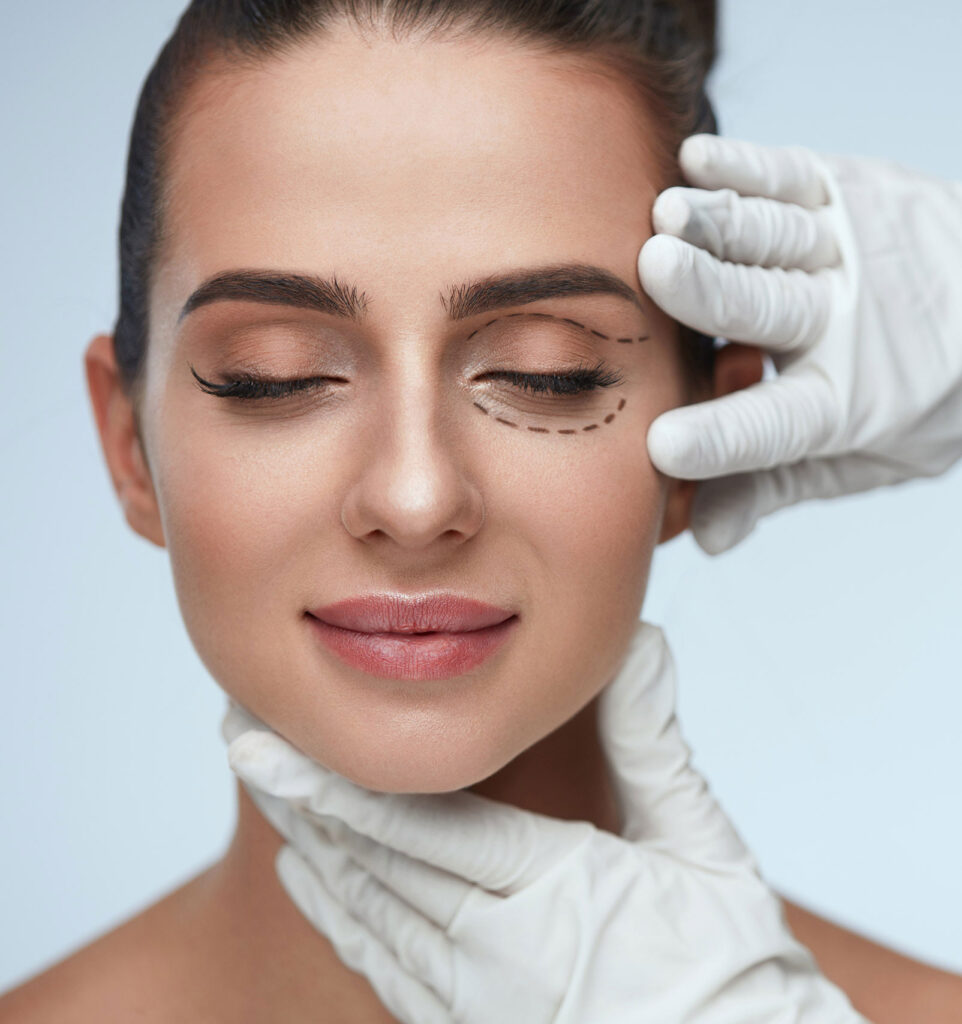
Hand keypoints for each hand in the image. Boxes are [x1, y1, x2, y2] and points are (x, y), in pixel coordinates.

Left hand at [222, 622, 865, 1022]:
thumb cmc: (732, 967)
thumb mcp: (703, 847)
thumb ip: (652, 744)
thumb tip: (638, 644)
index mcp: (551, 894)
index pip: (420, 827)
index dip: (336, 786)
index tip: (265, 747)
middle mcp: (495, 954)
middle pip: (374, 866)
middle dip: (302, 802)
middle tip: (244, 745)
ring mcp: (476, 1004)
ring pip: (368, 917)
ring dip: (310, 851)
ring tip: (265, 795)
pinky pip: (384, 969)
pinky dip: (339, 918)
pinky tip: (310, 881)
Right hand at [640, 135, 961, 553]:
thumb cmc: (914, 391)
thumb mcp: (858, 459)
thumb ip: (774, 487)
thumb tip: (707, 538)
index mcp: (844, 405)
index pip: (774, 429)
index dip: (721, 440)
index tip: (663, 449)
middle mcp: (845, 323)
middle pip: (770, 310)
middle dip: (711, 292)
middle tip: (656, 270)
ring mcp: (848, 249)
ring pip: (776, 237)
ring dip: (721, 224)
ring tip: (666, 215)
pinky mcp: (848, 190)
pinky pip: (793, 176)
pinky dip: (747, 168)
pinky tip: (697, 161)